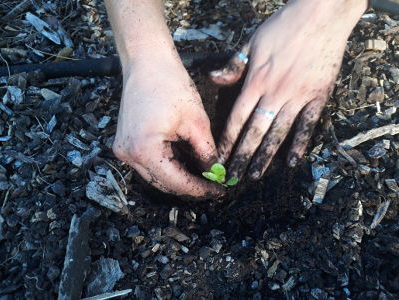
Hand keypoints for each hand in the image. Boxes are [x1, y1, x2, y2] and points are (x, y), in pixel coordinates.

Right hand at [113, 54, 223, 197]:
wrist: (147, 60)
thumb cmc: (170, 83)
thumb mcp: (196, 122)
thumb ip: (207, 154)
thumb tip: (216, 174)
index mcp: (144, 150)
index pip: (176, 182)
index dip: (200, 189)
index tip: (219, 190)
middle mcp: (128, 154)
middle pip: (163, 183)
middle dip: (189, 185)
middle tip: (213, 183)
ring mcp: (123, 149)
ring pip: (156, 175)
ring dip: (178, 176)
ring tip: (202, 173)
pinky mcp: (124, 142)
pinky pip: (149, 162)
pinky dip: (167, 164)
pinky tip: (185, 161)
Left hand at [210, 0, 366, 179]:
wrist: (321, 14)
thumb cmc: (283, 26)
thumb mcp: (252, 41)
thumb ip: (233, 65)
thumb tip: (213, 79)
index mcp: (256, 81)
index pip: (236, 118)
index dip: (226, 141)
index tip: (218, 159)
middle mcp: (274, 93)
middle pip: (254, 132)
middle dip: (241, 157)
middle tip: (232, 178)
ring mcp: (297, 97)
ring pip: (278, 133)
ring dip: (265, 157)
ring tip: (254, 176)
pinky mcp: (318, 97)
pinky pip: (307, 126)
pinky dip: (299, 144)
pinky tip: (291, 162)